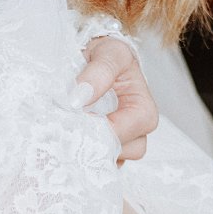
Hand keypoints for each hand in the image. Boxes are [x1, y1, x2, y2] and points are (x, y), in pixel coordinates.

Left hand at [77, 36, 158, 165]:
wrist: (97, 57)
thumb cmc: (109, 55)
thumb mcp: (109, 53)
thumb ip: (99, 72)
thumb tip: (81, 96)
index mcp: (144, 112)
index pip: (121, 133)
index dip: (95, 128)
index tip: (74, 115)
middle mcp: (137, 132)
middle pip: (117, 153)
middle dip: (91, 140)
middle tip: (68, 122)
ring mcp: (121, 143)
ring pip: (105, 160)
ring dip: (85, 146)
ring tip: (70, 126)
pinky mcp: (106, 147)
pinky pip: (95, 160)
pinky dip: (82, 151)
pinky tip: (71, 134)